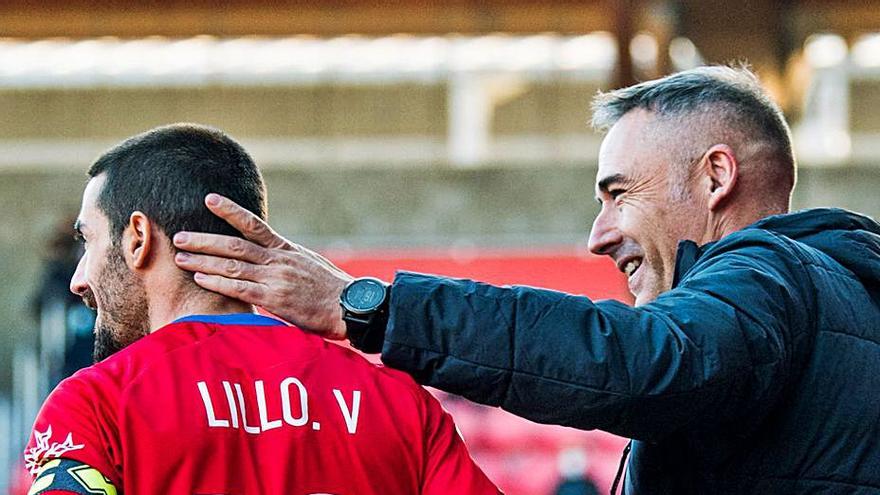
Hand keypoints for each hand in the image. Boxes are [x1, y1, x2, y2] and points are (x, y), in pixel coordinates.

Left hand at [173, 193, 354, 339]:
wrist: (351, 306)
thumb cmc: (332, 290)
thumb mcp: (309, 265)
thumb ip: (286, 261)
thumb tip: (270, 259)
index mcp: (286, 249)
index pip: (253, 224)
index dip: (230, 210)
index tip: (209, 199)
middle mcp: (278, 260)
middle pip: (234, 244)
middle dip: (204, 240)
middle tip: (180, 236)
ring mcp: (276, 278)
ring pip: (232, 265)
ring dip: (203, 260)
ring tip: (181, 257)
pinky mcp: (275, 299)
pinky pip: (240, 287)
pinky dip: (218, 282)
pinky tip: (201, 278)